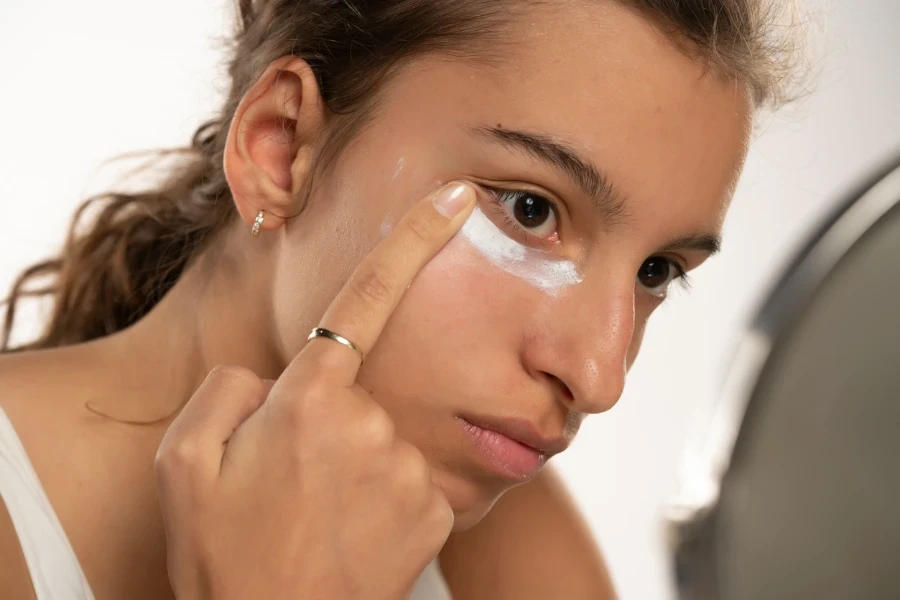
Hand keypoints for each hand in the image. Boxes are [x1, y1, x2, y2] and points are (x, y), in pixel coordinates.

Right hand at [155, 182, 475, 599]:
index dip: (415, 240)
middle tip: (286, 481)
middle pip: (354, 391)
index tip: (456, 199)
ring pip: (381, 438)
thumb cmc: (225, 554)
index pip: (367, 297)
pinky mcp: (437, 510)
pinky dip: (380, 496)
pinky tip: (349, 532)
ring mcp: (411, 469)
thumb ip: (227, 391)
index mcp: (309, 399)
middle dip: (324, 420)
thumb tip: (275, 376)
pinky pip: (407, 479)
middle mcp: (374, 425)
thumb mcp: (185, 464)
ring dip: (351, 464)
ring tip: (313, 516)